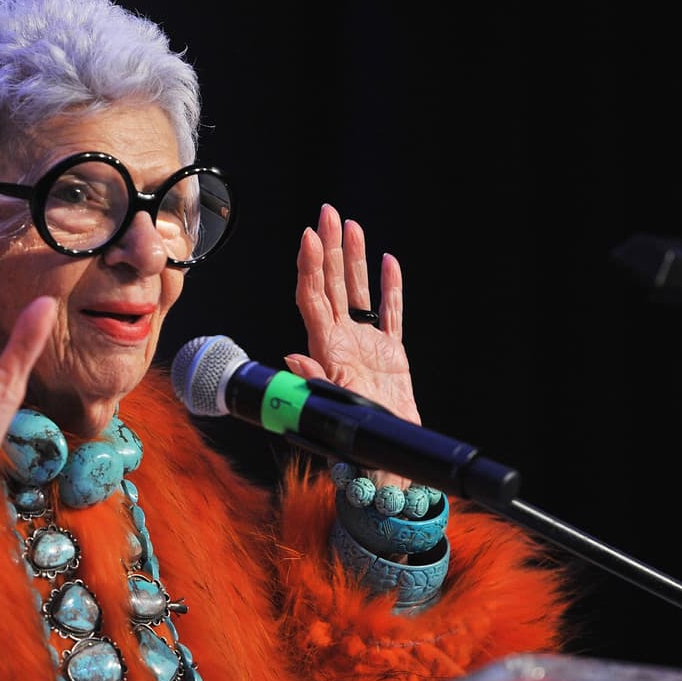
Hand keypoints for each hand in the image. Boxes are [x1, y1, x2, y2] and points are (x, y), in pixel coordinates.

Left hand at [286, 203, 418, 488]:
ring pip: (358, 293)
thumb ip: (312, 386)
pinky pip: (390, 315)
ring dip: (355, 260)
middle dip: (329, 249)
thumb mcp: (329, 416)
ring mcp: (366, 347)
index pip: (312, 300)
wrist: (387, 467)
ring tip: (352, 226)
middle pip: (331, 286)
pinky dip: (390, 290)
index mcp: (326, 352)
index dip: (309, 268)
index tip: (309, 238)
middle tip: (328, 213)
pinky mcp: (391, 356)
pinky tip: (388, 263)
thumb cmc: (356, 448)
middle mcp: (341, 343)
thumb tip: (291, 357)